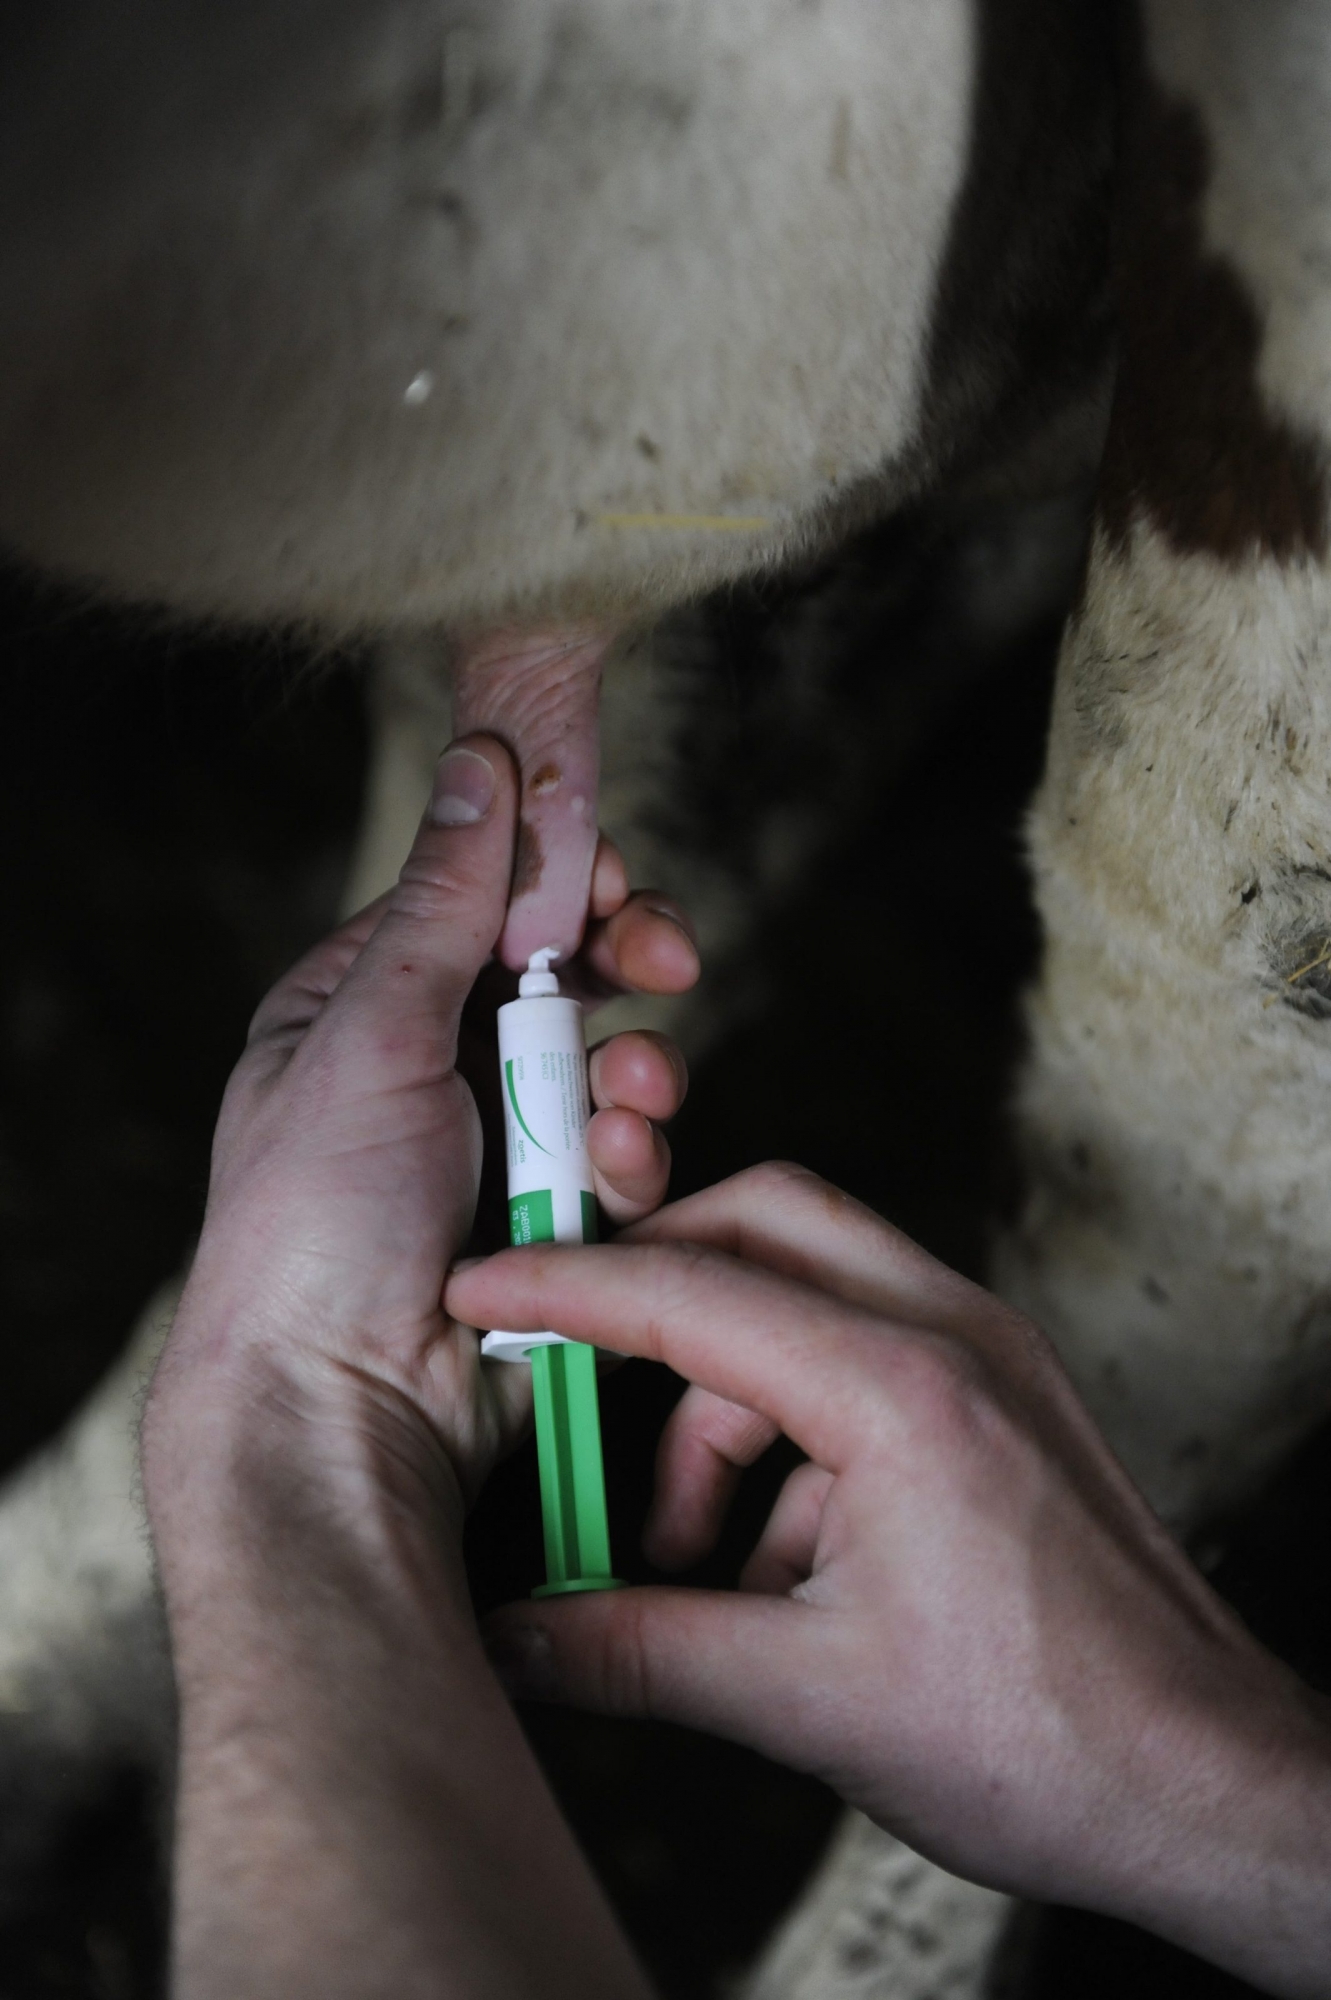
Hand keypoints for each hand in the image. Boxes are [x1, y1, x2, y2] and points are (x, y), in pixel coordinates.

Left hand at [146, 735, 688, 1544]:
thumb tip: (482, 763)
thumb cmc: (317, 1222)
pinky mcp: (555, 1217)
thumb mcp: (370, 1033)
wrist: (340, 1403)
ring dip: (634, 1072)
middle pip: (562, 974)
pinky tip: (613, 1172)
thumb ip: (446, 901)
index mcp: (360, 1004)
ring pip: (610, 1065)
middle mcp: (431, 1066)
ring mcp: (498, 1145)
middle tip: (670, 955)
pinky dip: (631, 1157)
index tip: (612, 873)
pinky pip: (624, 1157)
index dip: (555, 878)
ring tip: (625, 1101)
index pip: (479, 902)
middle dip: (623, 965)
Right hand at [448, 1165, 1330, 1994]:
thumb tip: (519, 1637)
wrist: (1208, 1783)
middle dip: (655, 1292)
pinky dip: (793, 1440)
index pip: (689, 1291)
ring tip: (691, 1561)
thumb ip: (639, 1650)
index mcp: (899, 1387)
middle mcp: (952, 1335)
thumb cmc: (1047, 1739)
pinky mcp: (1001, 1400)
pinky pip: (862, 1362)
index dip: (562, 1289)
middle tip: (581, 1381)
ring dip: (722, 1405)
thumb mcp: (806, 1701)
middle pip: (763, 1223)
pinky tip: (779, 1574)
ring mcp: (988, 1357)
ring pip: (809, 1297)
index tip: (478, 1294)